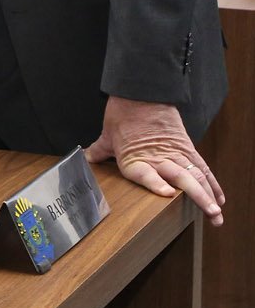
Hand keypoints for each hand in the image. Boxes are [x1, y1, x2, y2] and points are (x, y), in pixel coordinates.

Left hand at [85, 95, 223, 225]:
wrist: (140, 92)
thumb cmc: (122, 114)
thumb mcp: (107, 134)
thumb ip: (100, 150)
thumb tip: (87, 157)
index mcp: (134, 157)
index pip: (145, 173)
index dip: (155, 183)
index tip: (167, 193)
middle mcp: (158, 158)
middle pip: (182, 178)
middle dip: (198, 197)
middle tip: (210, 214)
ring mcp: (175, 153)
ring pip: (196, 176)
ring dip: (208, 195)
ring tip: (217, 214)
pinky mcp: (187, 148)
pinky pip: (202, 168)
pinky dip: (212, 183)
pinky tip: (219, 198)